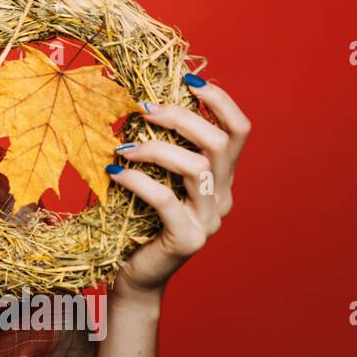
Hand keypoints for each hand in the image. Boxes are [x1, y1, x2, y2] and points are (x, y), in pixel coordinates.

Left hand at [106, 74, 251, 300]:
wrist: (139, 275)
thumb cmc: (142, 219)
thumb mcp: (158, 178)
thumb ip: (163, 147)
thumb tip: (144, 102)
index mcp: (221, 177)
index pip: (240, 130)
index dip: (220, 101)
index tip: (189, 80)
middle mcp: (222, 197)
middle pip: (219, 143)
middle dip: (181, 118)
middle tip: (143, 109)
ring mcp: (208, 220)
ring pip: (197, 168)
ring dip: (157, 148)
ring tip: (123, 146)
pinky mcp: (187, 239)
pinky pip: (165, 200)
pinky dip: (138, 181)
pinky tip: (116, 172)